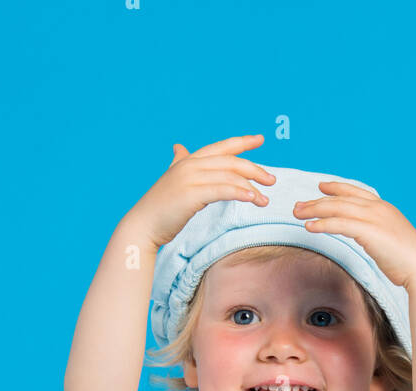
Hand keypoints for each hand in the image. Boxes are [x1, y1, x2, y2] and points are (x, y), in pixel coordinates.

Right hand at [131, 134, 275, 250]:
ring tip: (265, 199)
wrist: (143, 226)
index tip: (260, 139)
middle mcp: (190, 165)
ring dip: (251, 186)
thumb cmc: (160, 208)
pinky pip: (223, 190)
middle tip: (272, 180)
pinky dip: (240, 193)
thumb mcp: (172, 180)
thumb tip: (179, 148)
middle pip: (230, 161)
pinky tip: (252, 198)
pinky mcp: (192, 194)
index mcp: (188, 161)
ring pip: (229, 176)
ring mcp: (190, 178)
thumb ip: (180, 163)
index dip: (241, 142)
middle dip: (254, 169)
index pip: (220, 147)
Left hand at [293, 181, 415, 289]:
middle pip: (341, 199)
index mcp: (384, 208)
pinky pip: (339, 224)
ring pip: (337, 208)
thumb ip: (376, 233)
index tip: (321, 187)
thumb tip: (367, 237)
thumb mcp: (390, 239)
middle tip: (299, 205)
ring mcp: (374, 218)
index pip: (355, 192)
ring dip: (314, 210)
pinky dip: (322, 224)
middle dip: (317, 201)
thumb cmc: (407, 260)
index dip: (336, 188)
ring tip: (297, 214)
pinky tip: (310, 227)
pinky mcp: (368, 231)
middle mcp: (378, 208)